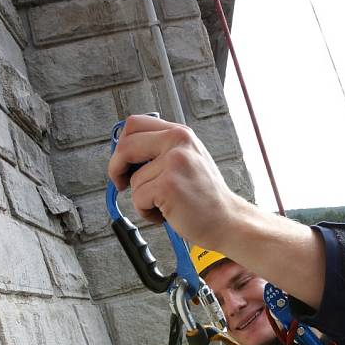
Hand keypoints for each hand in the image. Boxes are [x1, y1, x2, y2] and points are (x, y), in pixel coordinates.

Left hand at [107, 114, 238, 247]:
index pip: (135, 124)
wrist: (227, 220)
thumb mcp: (187, 160)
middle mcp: (178, 142)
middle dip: (116, 168)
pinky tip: (166, 213)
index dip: (122, 144)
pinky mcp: (169, 185)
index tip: (124, 161)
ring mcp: (174, 162)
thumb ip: (160, 150)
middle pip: (125, 146)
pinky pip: (138, 198)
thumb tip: (123, 153)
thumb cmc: (206, 196)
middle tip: (122, 183)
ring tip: (165, 204)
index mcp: (180, 133)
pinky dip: (146, 212)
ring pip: (134, 180)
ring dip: (142, 198)